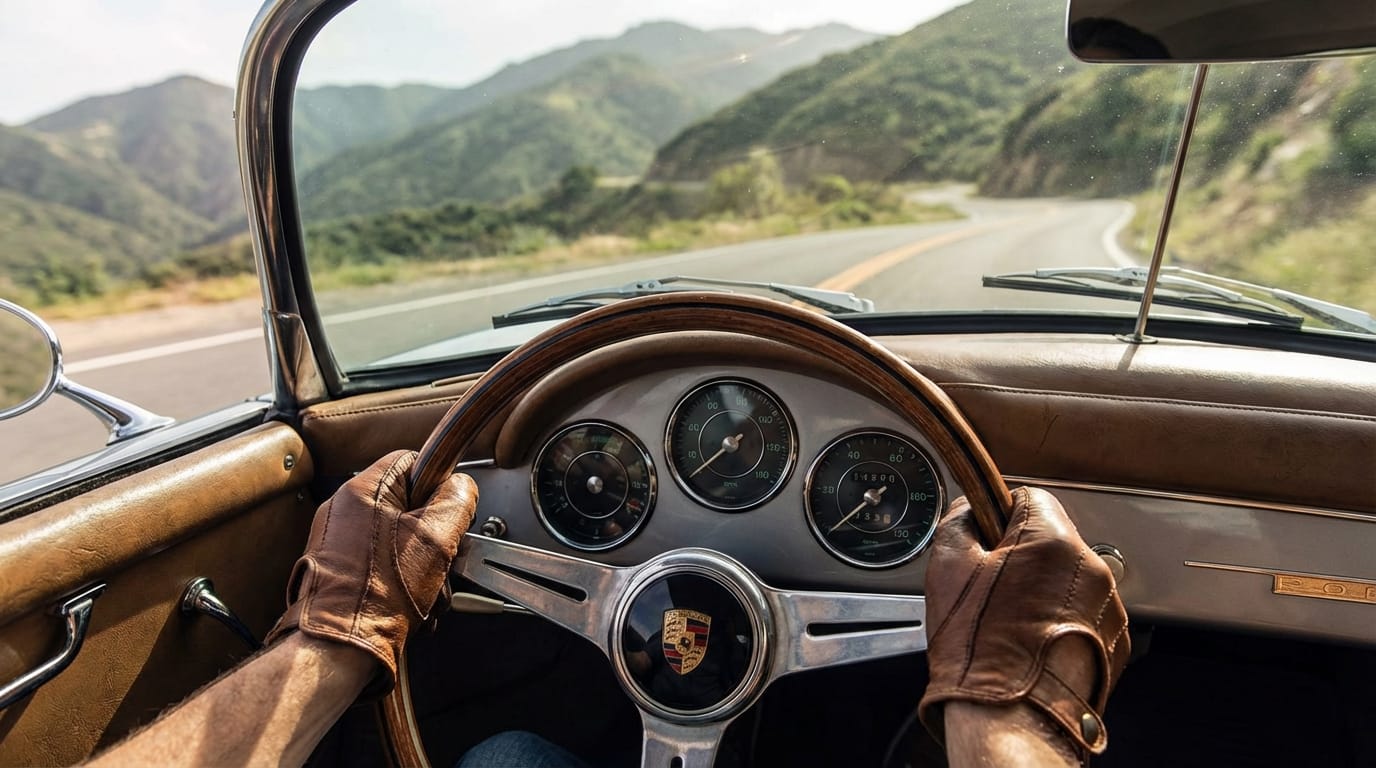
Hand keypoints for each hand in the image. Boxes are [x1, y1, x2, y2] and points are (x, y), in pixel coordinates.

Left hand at [266, 450, 477, 695]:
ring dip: (420, 565)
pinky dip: (399, 581)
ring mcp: (335, 542)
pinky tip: (409, 604)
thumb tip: (462, 486)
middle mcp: (342, 511)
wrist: (338, 648)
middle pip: (407, 504)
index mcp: (362, 490)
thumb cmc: (378, 596)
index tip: (450, 511)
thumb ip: (456, 500)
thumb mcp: (436, 539)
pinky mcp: (335, 570)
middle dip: (432, 536)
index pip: (412, 461)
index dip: (439, 485)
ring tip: (425, 591)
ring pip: (396, 538)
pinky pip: (380, 563)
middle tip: (440, 559)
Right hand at [919, 487, 1128, 756]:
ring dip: (1044, 591)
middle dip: (1022, 557)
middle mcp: (1091, 569)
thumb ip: (958, 522)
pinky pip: (1083, 615)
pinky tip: (1031, 643)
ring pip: (1069, 579)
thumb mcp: (947, 567)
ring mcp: (1108, 608)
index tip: (986, 537)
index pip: (1030, 497)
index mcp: (1052, 540)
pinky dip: (1060, 622)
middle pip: (1053, 540)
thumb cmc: (981, 649)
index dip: (1001, 513)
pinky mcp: (1114, 642)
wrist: (1011, 717)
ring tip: (1010, 623)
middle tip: (990, 588)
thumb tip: (968, 509)